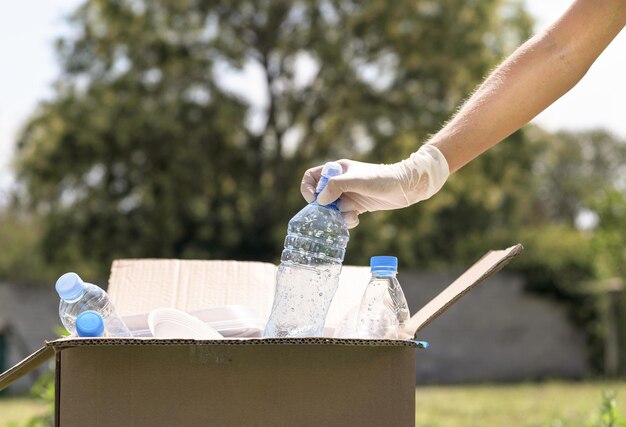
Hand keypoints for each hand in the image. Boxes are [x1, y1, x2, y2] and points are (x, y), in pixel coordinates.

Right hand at [300, 144, 448, 227]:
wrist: (406, 187)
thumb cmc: (381, 179)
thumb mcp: (356, 181)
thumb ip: (335, 187)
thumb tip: (320, 200)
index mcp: (337, 170)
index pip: (312, 176)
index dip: (308, 188)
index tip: (315, 200)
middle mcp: (341, 181)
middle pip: (320, 196)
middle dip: (324, 207)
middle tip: (332, 214)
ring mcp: (349, 193)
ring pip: (332, 208)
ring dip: (337, 216)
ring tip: (350, 216)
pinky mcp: (358, 205)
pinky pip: (344, 215)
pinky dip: (347, 220)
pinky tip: (356, 219)